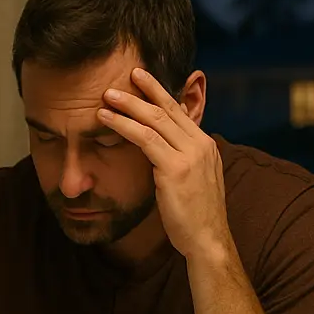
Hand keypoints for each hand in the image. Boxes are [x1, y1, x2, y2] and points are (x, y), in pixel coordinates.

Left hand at [99, 67, 232, 260]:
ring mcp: (189, 156)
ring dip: (128, 105)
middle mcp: (200, 145)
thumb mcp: (193, 180)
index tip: (143, 78)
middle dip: (145, 89)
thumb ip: (180, 160)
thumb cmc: (196, 216)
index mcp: (205, 145)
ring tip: (107, 95)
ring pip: (155, 120)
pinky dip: (123, 125)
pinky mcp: (175, 169)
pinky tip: (106, 119)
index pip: (181, 111)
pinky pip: (145, 139)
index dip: (160, 93)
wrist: (207, 239)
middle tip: (126, 74)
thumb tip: (161, 149)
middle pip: (168, 109)